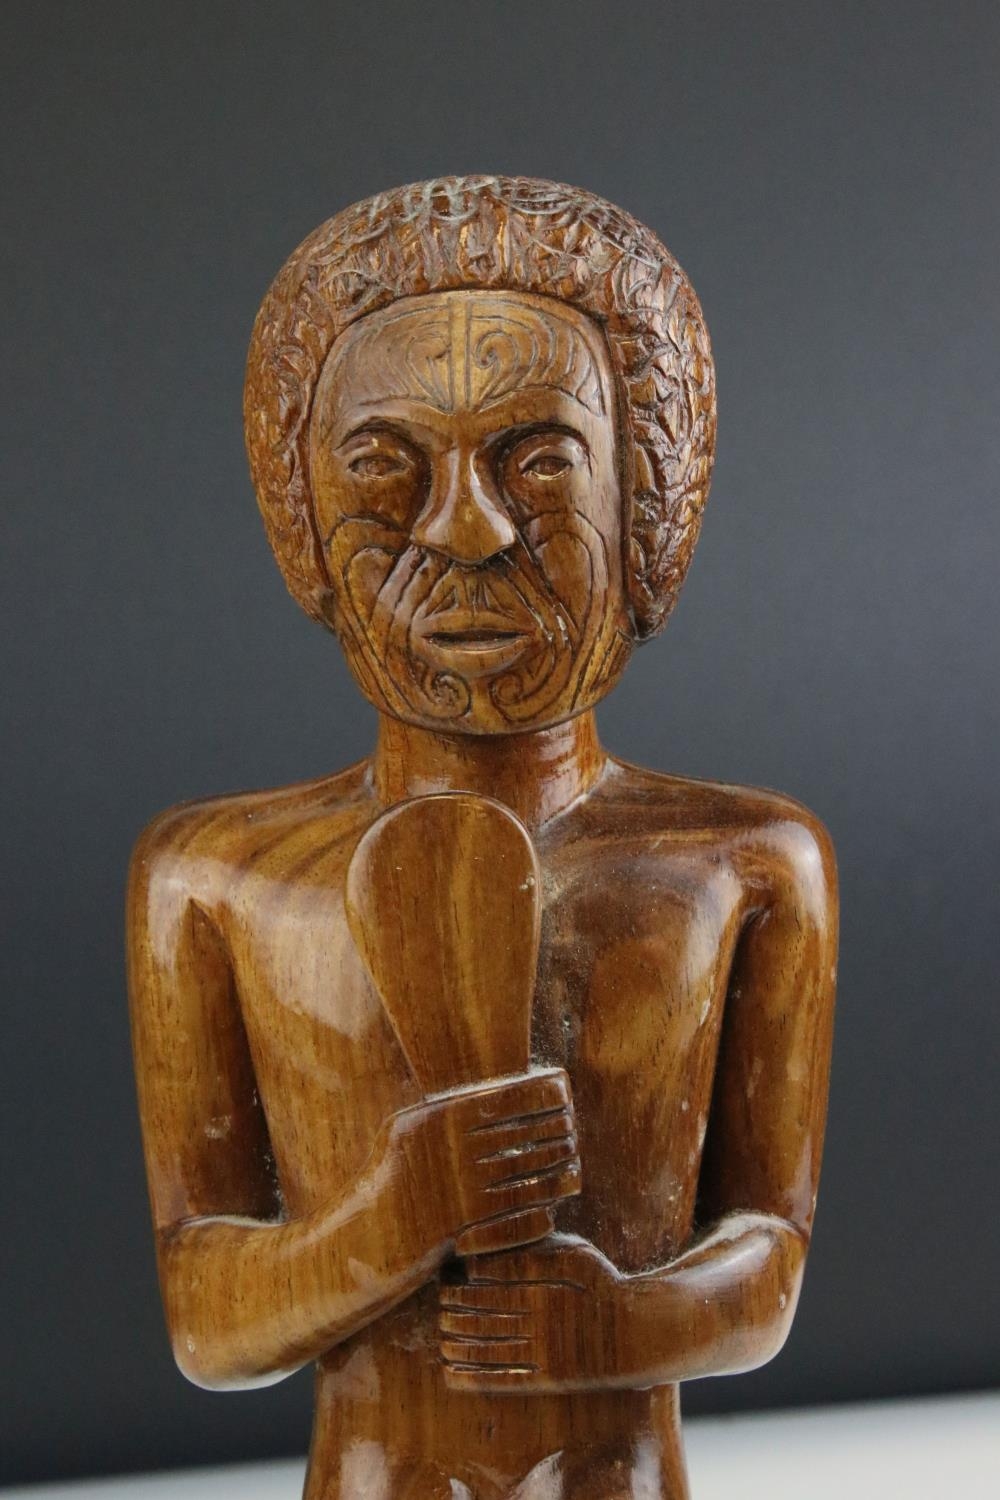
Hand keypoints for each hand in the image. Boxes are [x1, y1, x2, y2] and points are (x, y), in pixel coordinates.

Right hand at [383, 1069, 580, 1259]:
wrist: (367, 1238)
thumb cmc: (390, 1176)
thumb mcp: (407, 1130)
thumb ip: (450, 1109)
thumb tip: (502, 1089)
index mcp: (439, 1118)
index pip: (506, 1098)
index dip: (541, 1094)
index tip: (563, 1093)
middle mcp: (452, 1150)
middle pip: (521, 1133)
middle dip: (555, 1126)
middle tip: (573, 1124)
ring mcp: (461, 1191)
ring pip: (526, 1170)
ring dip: (556, 1162)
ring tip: (572, 1155)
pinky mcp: (470, 1229)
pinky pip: (519, 1210)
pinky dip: (544, 1200)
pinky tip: (558, 1196)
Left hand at [438, 1233, 627, 1391]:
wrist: (637, 1332)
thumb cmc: (599, 1283)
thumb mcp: (572, 1252)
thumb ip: (532, 1247)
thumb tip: (484, 1241)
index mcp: (544, 1279)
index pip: (488, 1276)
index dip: (461, 1277)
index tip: (446, 1274)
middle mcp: (539, 1313)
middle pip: (481, 1307)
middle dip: (452, 1305)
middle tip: (440, 1300)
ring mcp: (542, 1347)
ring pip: (485, 1342)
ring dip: (455, 1338)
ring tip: (441, 1331)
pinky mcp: (545, 1378)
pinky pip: (500, 1377)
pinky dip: (471, 1374)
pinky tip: (450, 1370)